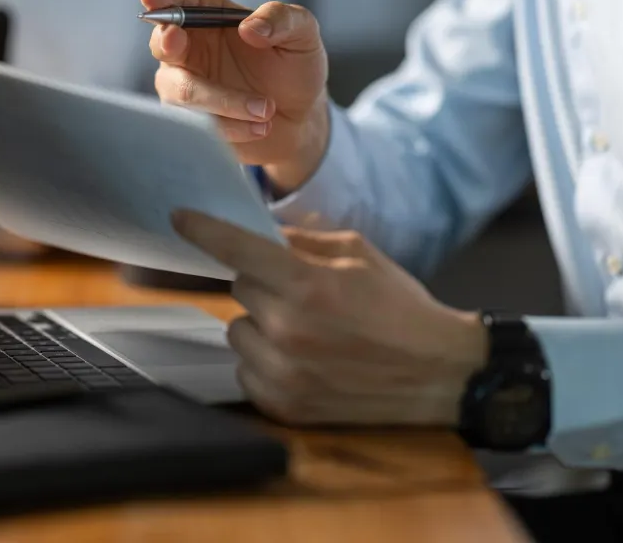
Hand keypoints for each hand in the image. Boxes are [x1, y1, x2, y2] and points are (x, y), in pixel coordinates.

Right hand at [143, 0, 329, 192]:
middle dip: (166, 42)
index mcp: (211, 17)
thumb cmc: (295, 68)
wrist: (299, 120)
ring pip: (183, 92)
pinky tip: (262, 126)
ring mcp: (185, 85)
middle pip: (163, 44)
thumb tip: (251, 28)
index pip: (181, 2)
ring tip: (267, 109)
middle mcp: (190, 49)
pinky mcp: (189, 121)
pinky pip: (198, 125)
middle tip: (175, 40)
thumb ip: (282, 20)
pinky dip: (234, 127)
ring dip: (225, 102)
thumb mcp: (302, 34)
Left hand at [172, 209, 487, 426]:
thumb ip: (303, 243)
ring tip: (307, 331)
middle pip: (239, 288)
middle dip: (264, 285)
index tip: (180, 217)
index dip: (204, 230)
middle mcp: (289, 328)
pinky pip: (246, 369)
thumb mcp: (359, 255)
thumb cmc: (401, 308)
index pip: (237, 249)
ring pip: (238, 330)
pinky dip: (266, 362)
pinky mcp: (283, 405)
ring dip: (261, 325)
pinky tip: (304, 361)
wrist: (442, 375)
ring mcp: (283, 371)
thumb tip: (258, 231)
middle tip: (303, 294)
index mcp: (308, 284)